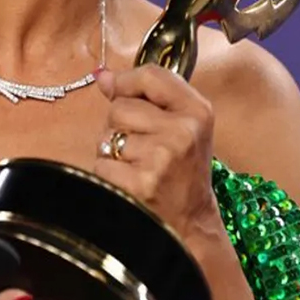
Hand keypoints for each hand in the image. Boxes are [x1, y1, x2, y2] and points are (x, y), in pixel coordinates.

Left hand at [93, 66, 254, 299]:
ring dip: (114, 151)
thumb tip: (102, 76)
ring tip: (137, 165)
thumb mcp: (181, 126)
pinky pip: (102, 163)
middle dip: (121, 125)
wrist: (190, 224)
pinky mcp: (139, 183)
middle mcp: (182, 131)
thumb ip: (145, 96)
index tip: (120, 91)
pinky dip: (109, 173)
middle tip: (143, 146)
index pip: (151, 75)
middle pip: (120, 106)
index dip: (127, 82)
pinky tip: (130, 182)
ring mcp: (161, 158)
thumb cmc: (183, 171)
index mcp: (197, 111)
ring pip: (108, 135)